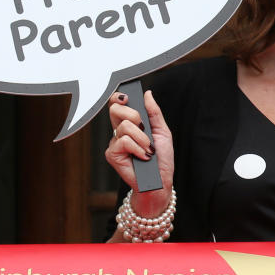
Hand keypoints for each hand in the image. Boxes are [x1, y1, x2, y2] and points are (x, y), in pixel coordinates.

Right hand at [104, 90, 174, 217]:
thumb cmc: (161, 158)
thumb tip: (147, 94)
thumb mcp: (162, 131)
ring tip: (148, 149)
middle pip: (116, 110)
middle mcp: (119, 132)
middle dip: (134, 115)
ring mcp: (114, 143)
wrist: (160, 180)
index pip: (118, 105)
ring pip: (124, 126)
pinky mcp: (112, 154)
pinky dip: (138, 148)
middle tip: (144, 128)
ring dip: (142, 138)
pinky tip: (143, 157)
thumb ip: (153, 112)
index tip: (127, 96)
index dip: (118, 97)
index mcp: (130, 124)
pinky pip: (124, 142)